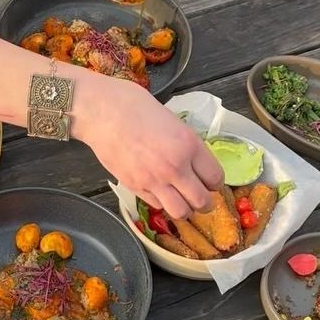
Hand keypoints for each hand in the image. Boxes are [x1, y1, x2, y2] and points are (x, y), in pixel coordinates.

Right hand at [77, 78, 223, 217]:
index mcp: (190, 146)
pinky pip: (156, 205)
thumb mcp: (174, 122)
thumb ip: (187, 146)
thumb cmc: (136, 108)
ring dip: (184, 209)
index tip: (210, 182)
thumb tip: (195, 163)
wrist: (103, 112)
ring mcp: (154, 180)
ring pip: (180, 212)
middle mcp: (175, 167)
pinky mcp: (135, 187)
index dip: (215, 183)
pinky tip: (159, 192)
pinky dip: (162, 202)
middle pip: (202, 201)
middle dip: (205, 203)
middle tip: (202, 200)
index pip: (215, 178)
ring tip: (182, 202)